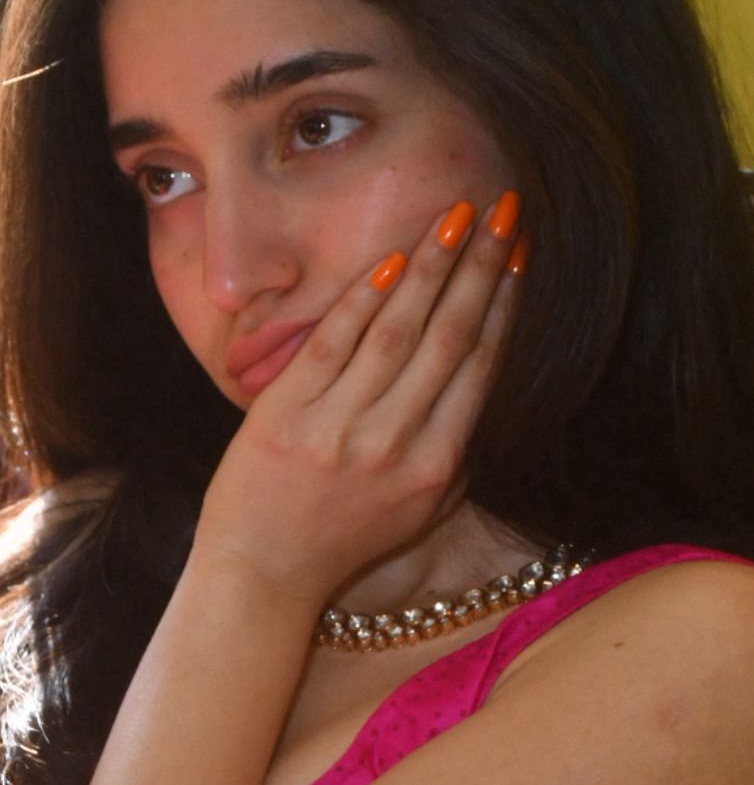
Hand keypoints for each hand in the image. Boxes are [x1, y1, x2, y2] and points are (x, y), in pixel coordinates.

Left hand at [195, 193, 521, 604]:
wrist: (265, 571)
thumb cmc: (345, 536)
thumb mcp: (420, 508)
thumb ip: (456, 448)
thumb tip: (486, 369)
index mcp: (436, 468)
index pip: (480, 367)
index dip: (504, 304)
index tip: (520, 255)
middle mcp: (394, 446)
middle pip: (449, 337)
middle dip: (480, 268)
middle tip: (504, 212)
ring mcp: (338, 430)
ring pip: (397, 331)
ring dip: (431, 266)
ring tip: (457, 216)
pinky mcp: (286, 417)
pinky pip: (332, 344)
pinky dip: (363, 300)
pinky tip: (391, 261)